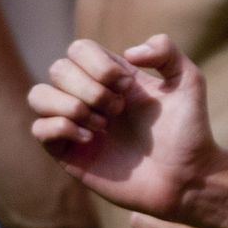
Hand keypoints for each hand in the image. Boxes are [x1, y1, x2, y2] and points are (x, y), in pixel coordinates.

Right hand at [29, 34, 227, 217]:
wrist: (187, 177)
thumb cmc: (189, 131)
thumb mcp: (188, 81)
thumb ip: (166, 50)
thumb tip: (128, 52)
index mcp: (111, 77)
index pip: (78, 49)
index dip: (98, 63)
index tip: (128, 87)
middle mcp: (89, 97)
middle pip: (58, 68)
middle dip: (89, 88)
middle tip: (119, 110)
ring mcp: (76, 125)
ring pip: (38, 95)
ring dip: (69, 105)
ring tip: (102, 126)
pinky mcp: (69, 154)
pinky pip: (38, 129)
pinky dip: (60, 128)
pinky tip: (90, 139)